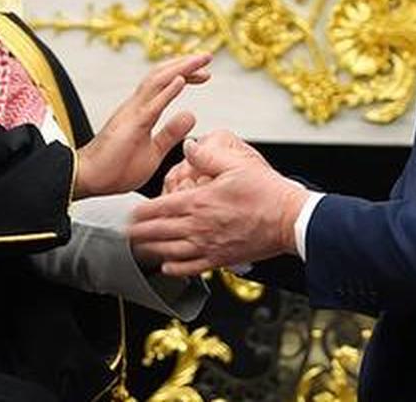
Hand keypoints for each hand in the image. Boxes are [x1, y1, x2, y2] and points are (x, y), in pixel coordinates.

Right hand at [74, 53, 210, 198]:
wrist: (87, 179)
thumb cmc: (115, 168)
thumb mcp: (153, 152)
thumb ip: (170, 134)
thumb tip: (190, 116)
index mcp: (140, 111)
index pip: (164, 84)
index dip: (185, 74)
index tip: (204, 73)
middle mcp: (135, 106)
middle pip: (162, 75)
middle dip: (185, 63)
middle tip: (207, 56)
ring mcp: (131, 113)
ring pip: (157, 81)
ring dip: (181, 69)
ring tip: (199, 60)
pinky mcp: (131, 126)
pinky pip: (152, 105)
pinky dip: (168, 91)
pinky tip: (182, 80)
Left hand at [129, 135, 307, 275]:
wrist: (289, 220)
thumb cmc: (266, 193)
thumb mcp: (236, 164)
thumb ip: (207, 155)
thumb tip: (188, 147)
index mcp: (200, 203)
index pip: (161, 208)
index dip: (142, 212)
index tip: (130, 213)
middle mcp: (199, 227)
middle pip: (160, 232)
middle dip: (140, 233)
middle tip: (125, 234)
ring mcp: (209, 246)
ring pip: (171, 252)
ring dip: (152, 251)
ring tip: (140, 250)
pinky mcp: (221, 259)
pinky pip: (191, 267)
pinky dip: (175, 268)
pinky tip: (167, 267)